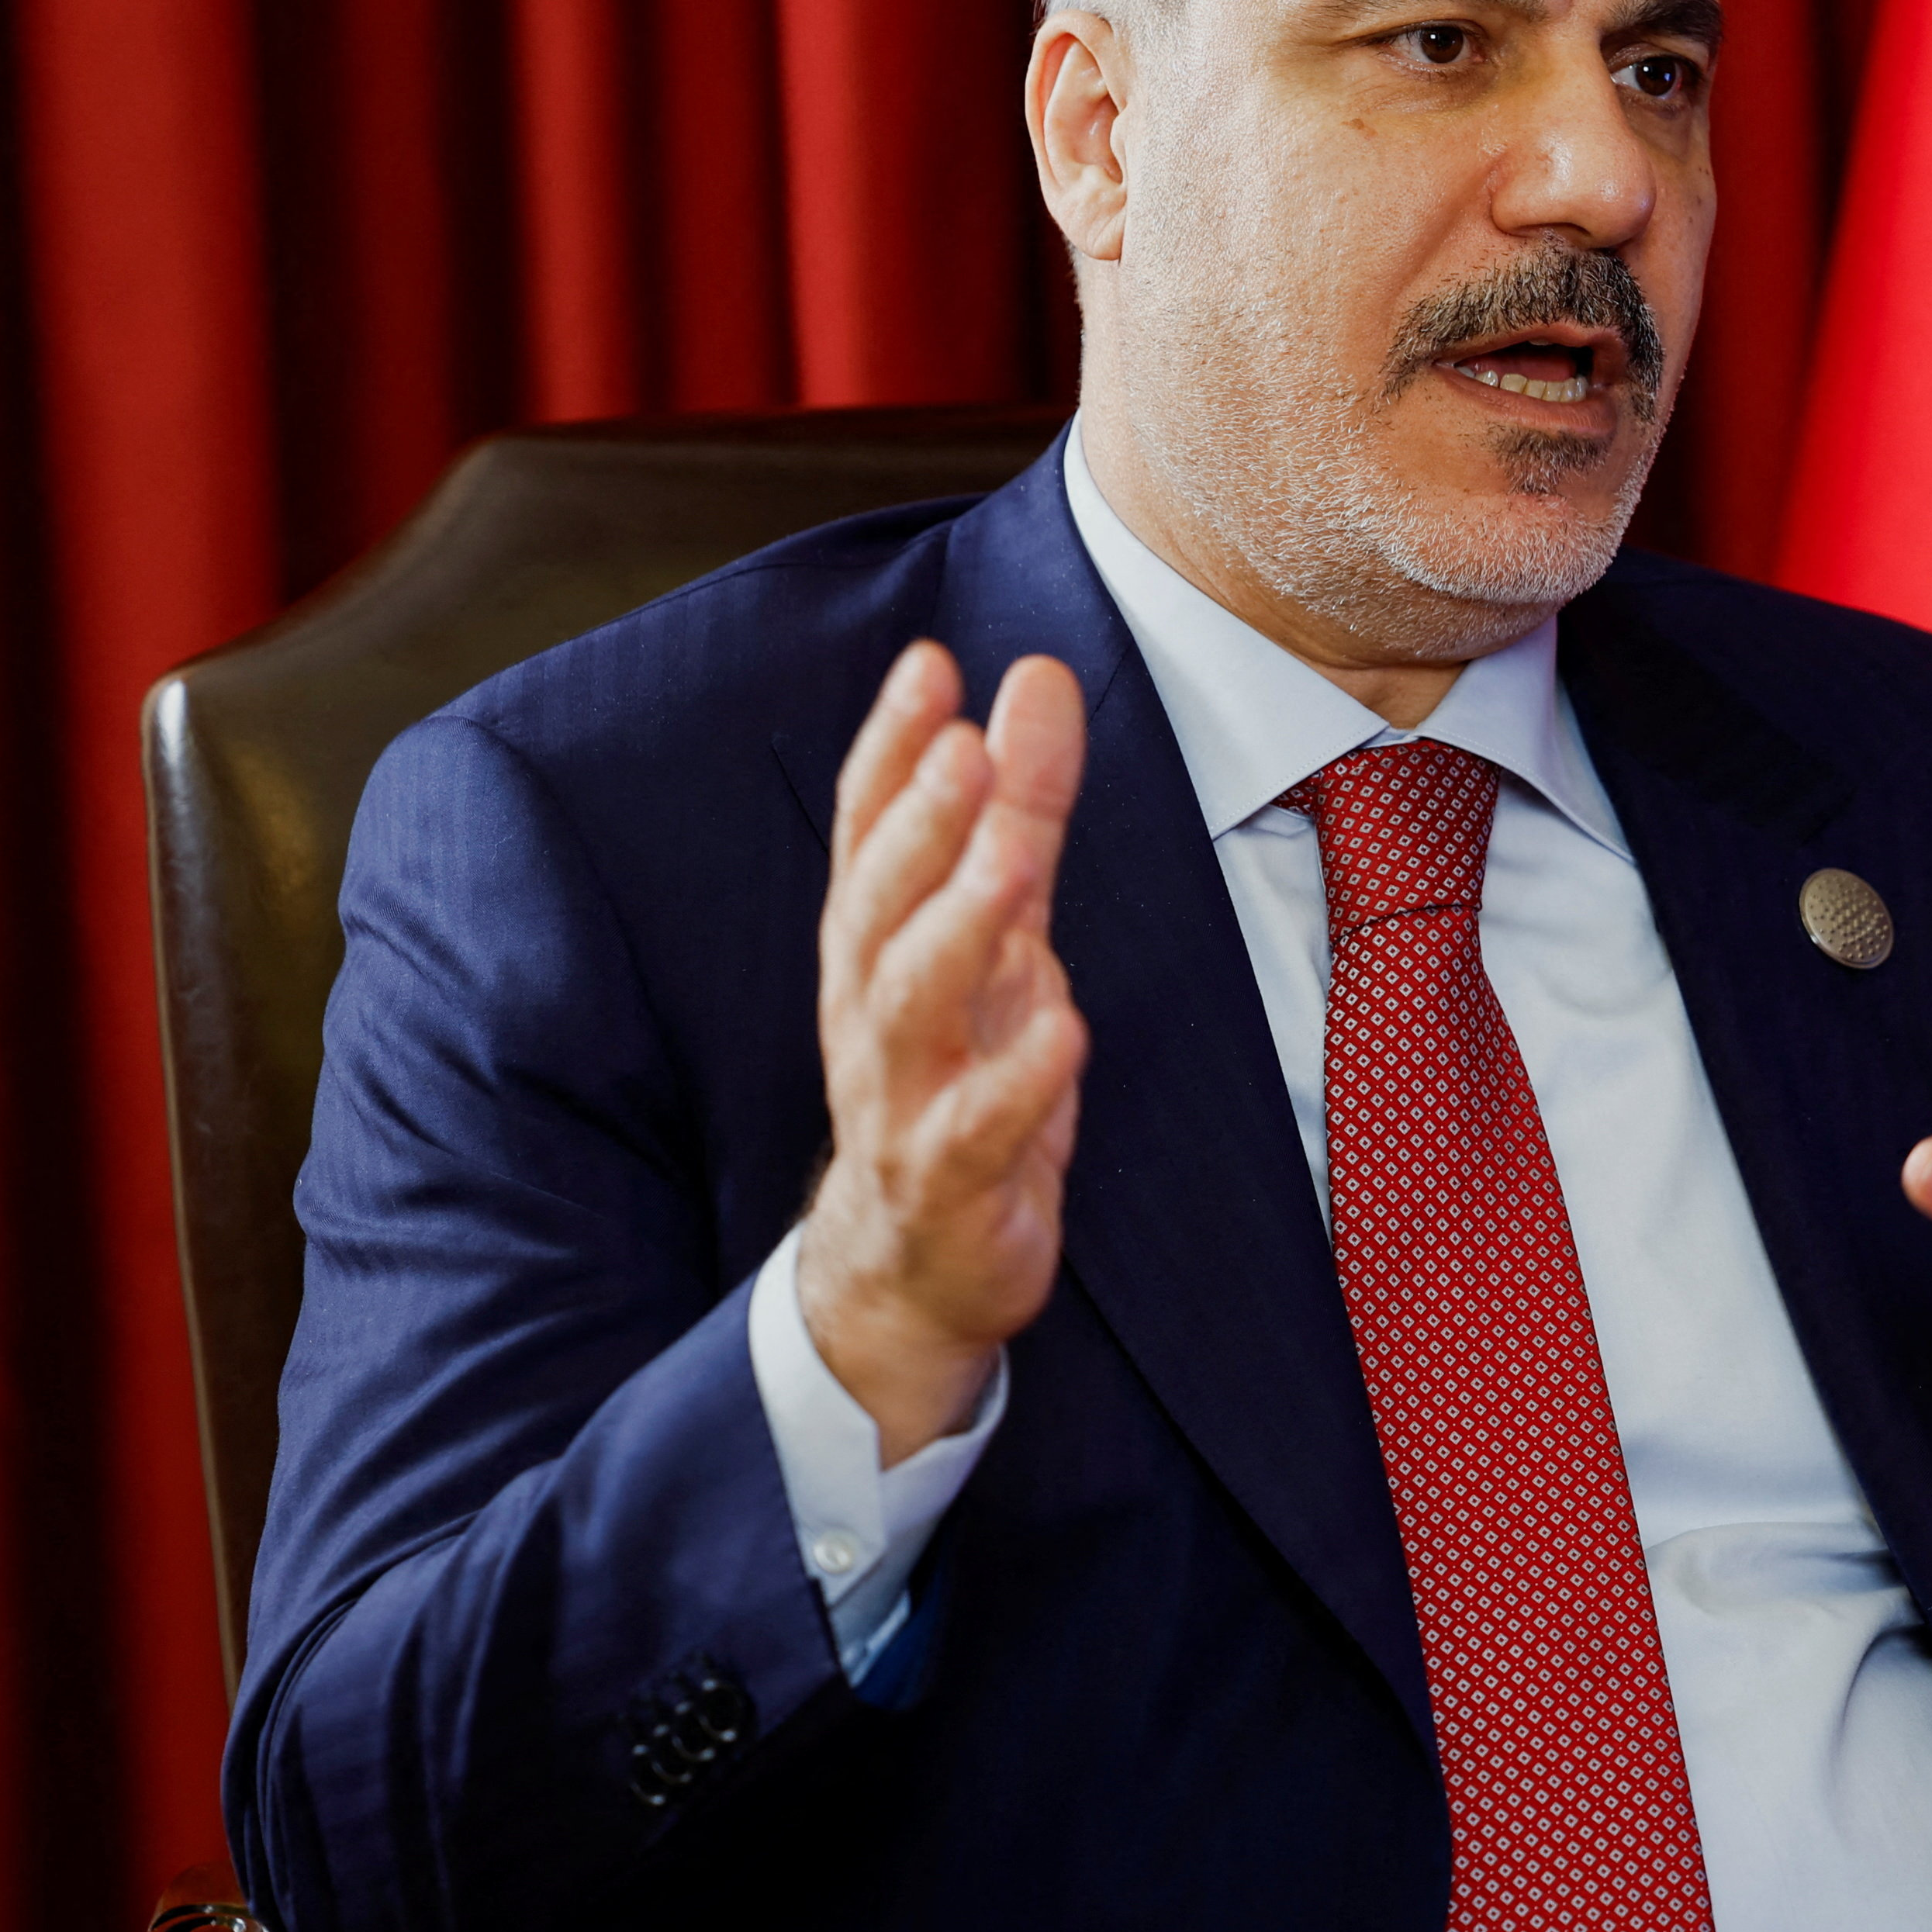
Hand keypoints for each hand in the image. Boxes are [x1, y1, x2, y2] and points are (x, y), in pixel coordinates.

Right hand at [800, 641, 1090, 1459]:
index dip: (890, 748)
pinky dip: (1017, 1083)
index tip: (929, 661)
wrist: (910, 1269)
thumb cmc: (957, 1077)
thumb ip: (1020, 809)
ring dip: (957, 930)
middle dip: (917, 824)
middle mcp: (872, 1014)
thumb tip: (1035, 676)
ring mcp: (903, 1102)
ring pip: (908, 1010)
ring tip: (1011, 859)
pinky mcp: (952, 1187)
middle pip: (876, 908)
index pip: (867, 833)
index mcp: (875, 946)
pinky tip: (1064, 1032)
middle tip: (963, 741)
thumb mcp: (1001, 934)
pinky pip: (975, 1134)